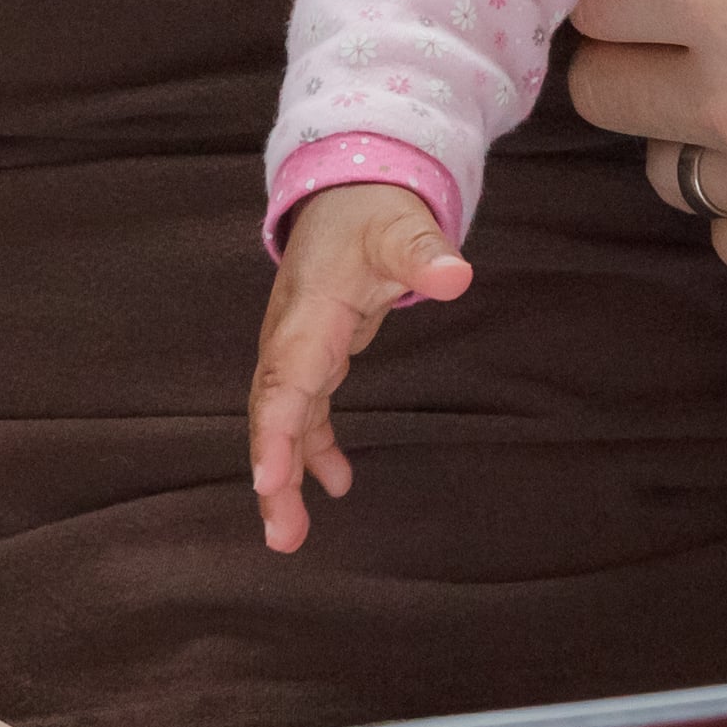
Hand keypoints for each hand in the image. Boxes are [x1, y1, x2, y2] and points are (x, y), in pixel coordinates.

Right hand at [249, 184, 472, 552]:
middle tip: (282, 533)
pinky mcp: (311, 356)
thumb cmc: (370, 211)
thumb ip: (424, 251)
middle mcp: (291, 335)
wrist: (341, 193)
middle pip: (271, 411)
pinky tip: (337, 484)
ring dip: (282, 476)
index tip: (271, 479)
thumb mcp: (401, 226)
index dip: (276, 430)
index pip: (286, 376)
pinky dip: (312, 451)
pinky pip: (303, 413)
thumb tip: (455, 275)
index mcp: (309, 310)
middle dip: (271, 472)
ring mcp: (296, 348)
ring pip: (280, 420)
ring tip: (289, 534)